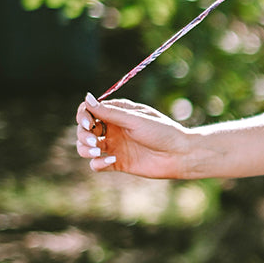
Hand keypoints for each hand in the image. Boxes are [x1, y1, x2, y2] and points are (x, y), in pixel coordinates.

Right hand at [75, 92, 191, 179]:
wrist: (180, 155)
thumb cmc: (161, 132)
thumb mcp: (135, 120)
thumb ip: (110, 112)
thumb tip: (86, 97)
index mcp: (117, 114)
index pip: (89, 111)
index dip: (83, 116)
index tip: (88, 123)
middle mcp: (113, 129)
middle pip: (84, 130)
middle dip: (83, 134)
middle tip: (94, 141)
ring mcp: (114, 146)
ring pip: (86, 147)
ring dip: (85, 149)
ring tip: (96, 150)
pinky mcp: (117, 163)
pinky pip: (97, 164)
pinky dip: (97, 163)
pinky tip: (109, 160)